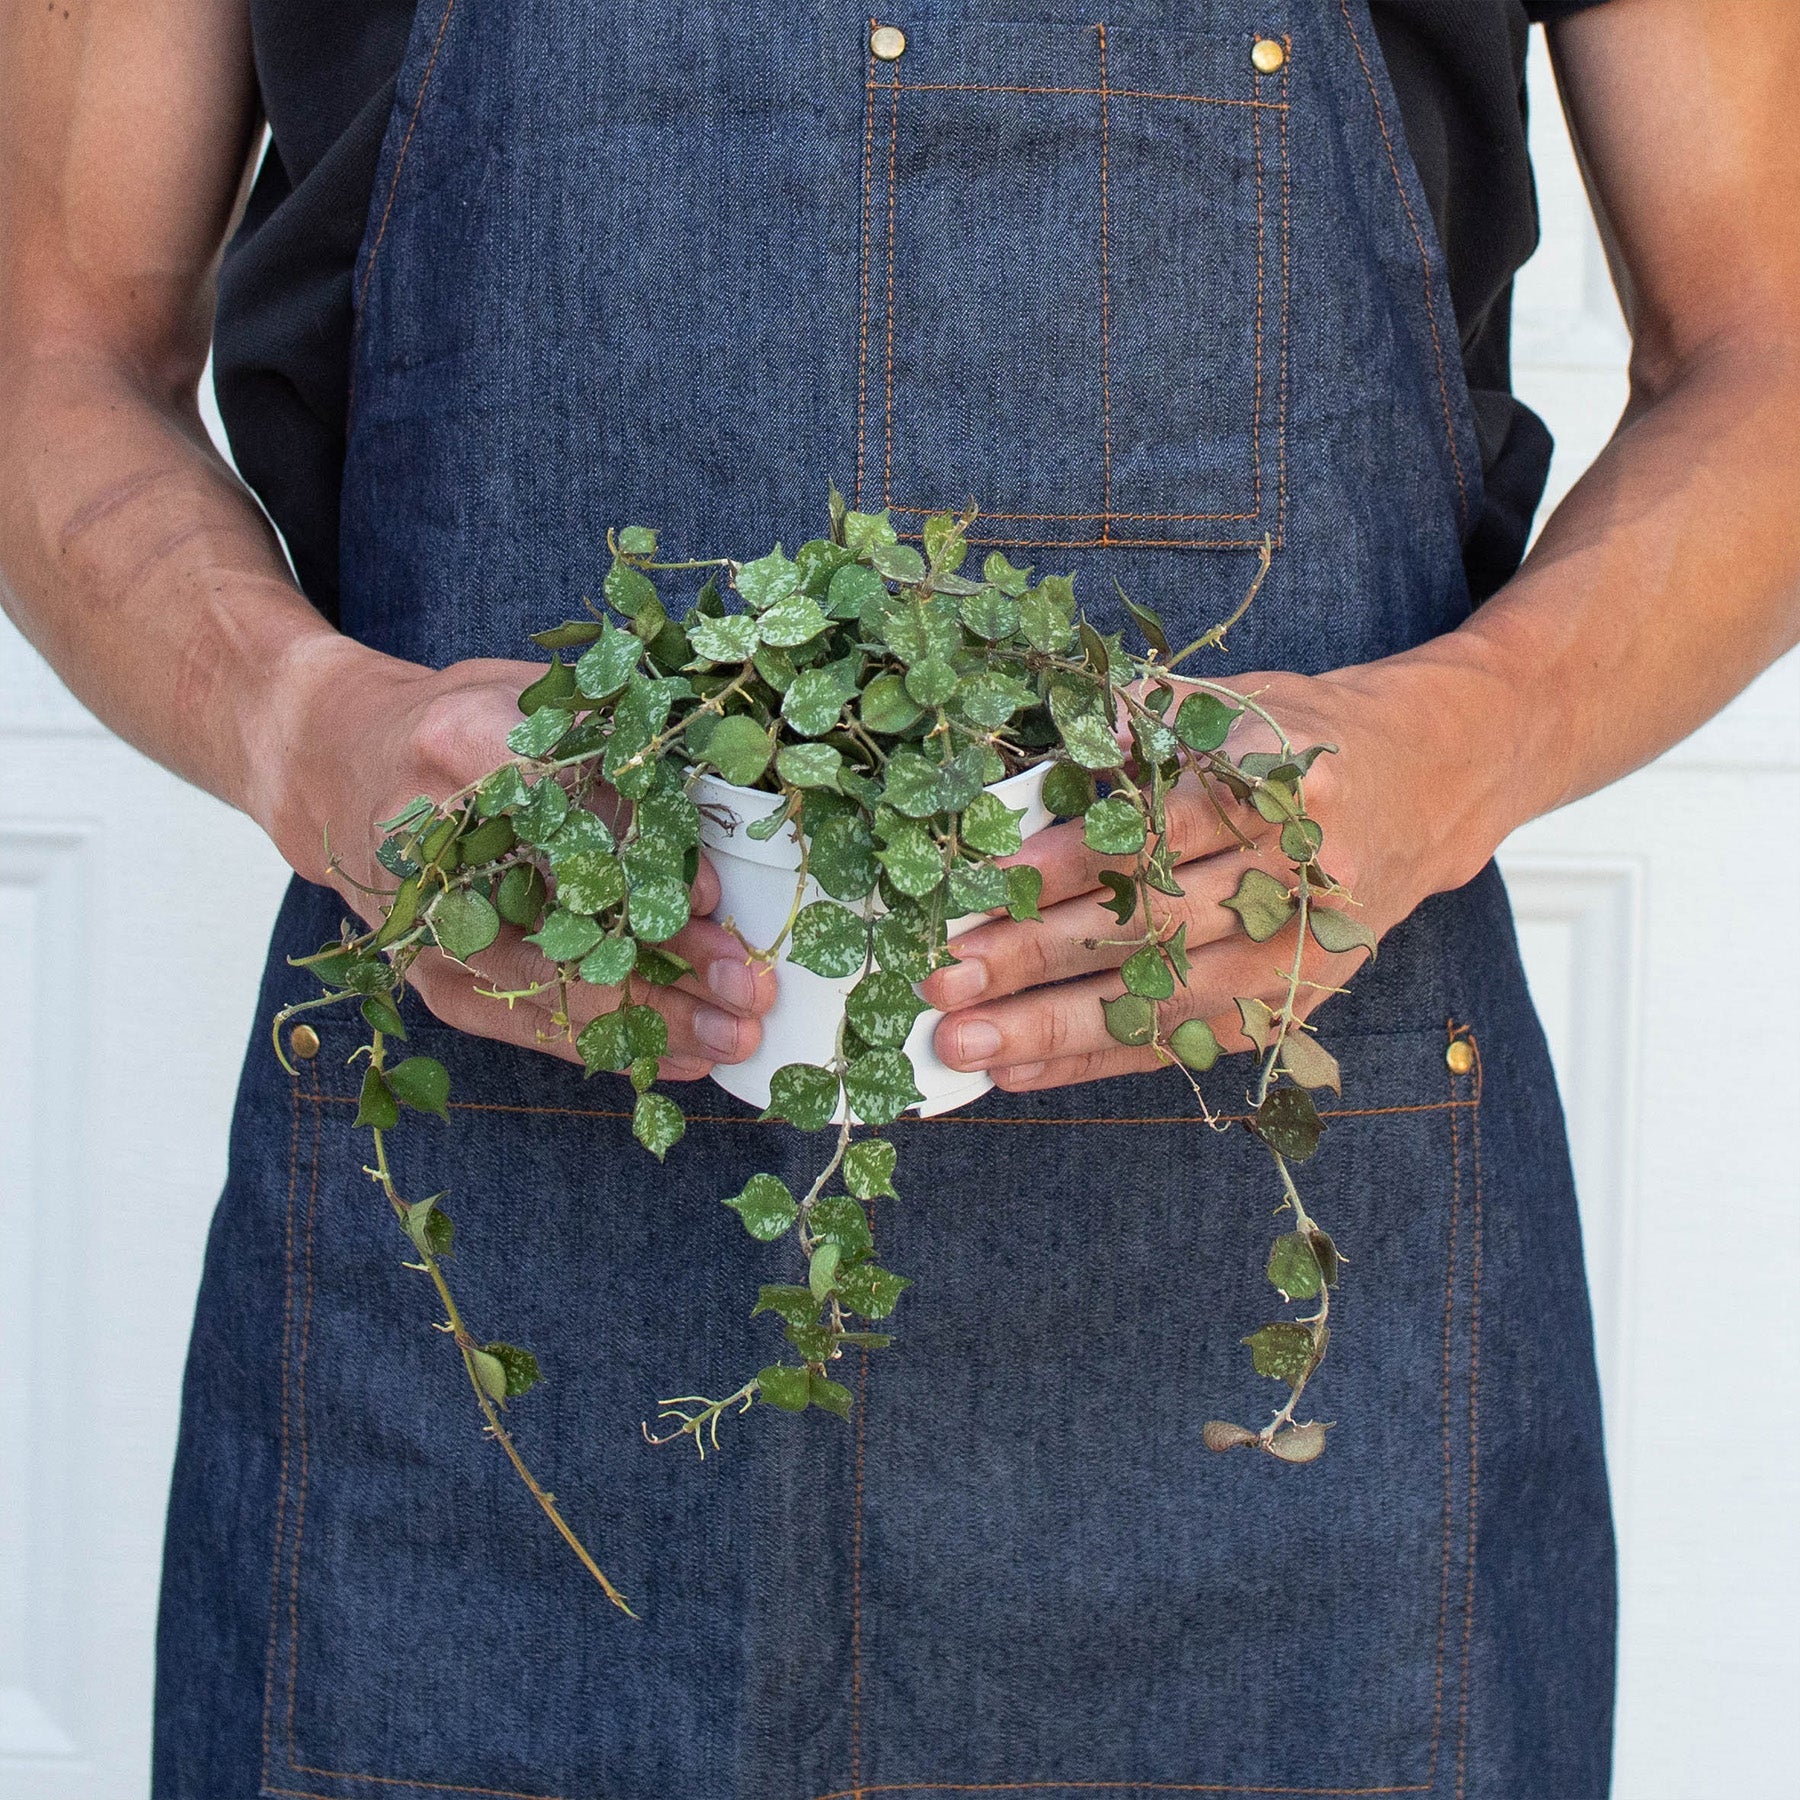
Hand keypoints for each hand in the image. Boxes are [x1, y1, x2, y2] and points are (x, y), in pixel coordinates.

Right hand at [254, 634, 774, 1079]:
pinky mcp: (431, 977)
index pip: (569, 813)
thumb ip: (612, 746)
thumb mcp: (533, 697)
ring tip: (736, 1034)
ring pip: (554, 988)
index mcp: (463, 745)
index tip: (715, 898)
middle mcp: (436, 846)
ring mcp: (427, 925)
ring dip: (654, 1019)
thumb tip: (717, 816)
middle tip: (750, 984)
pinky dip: (611, 1044)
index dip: (645, 860)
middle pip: (567, 919)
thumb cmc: (459, 725)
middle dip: (669, 961)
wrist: (337, 766)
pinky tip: (683, 1057)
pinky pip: (532, 1026)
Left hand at [919, 665, 1500, 1091]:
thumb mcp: (1231, 701)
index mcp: (1282, 780)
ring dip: (1053, 1026)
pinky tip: (1020, 1069)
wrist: (1430, 781)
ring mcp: (1304, 948)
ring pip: (1166, 1000)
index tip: (977, 886)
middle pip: (1154, 925)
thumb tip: (1018, 777)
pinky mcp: (1298, 1002)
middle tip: (943, 976)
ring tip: (962, 1043)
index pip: (1155, 832)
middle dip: (1037, 955)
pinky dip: (1096, 1061)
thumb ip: (1135, 733)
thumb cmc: (1300, 735)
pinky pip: (1185, 1043)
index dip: (1063, 864)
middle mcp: (1302, 872)